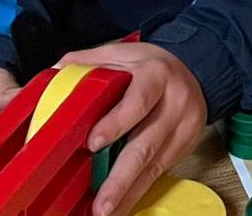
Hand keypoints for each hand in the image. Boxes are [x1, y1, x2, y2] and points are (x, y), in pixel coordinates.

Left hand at [59, 42, 206, 215]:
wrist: (196, 72)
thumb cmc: (153, 65)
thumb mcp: (125, 53)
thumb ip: (91, 61)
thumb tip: (55, 70)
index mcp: (156, 74)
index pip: (138, 100)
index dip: (116, 122)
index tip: (93, 143)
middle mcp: (173, 103)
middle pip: (146, 144)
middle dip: (121, 177)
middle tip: (101, 203)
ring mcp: (182, 129)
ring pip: (153, 166)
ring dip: (127, 193)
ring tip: (105, 212)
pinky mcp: (183, 148)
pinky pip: (158, 174)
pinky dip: (137, 193)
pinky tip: (121, 207)